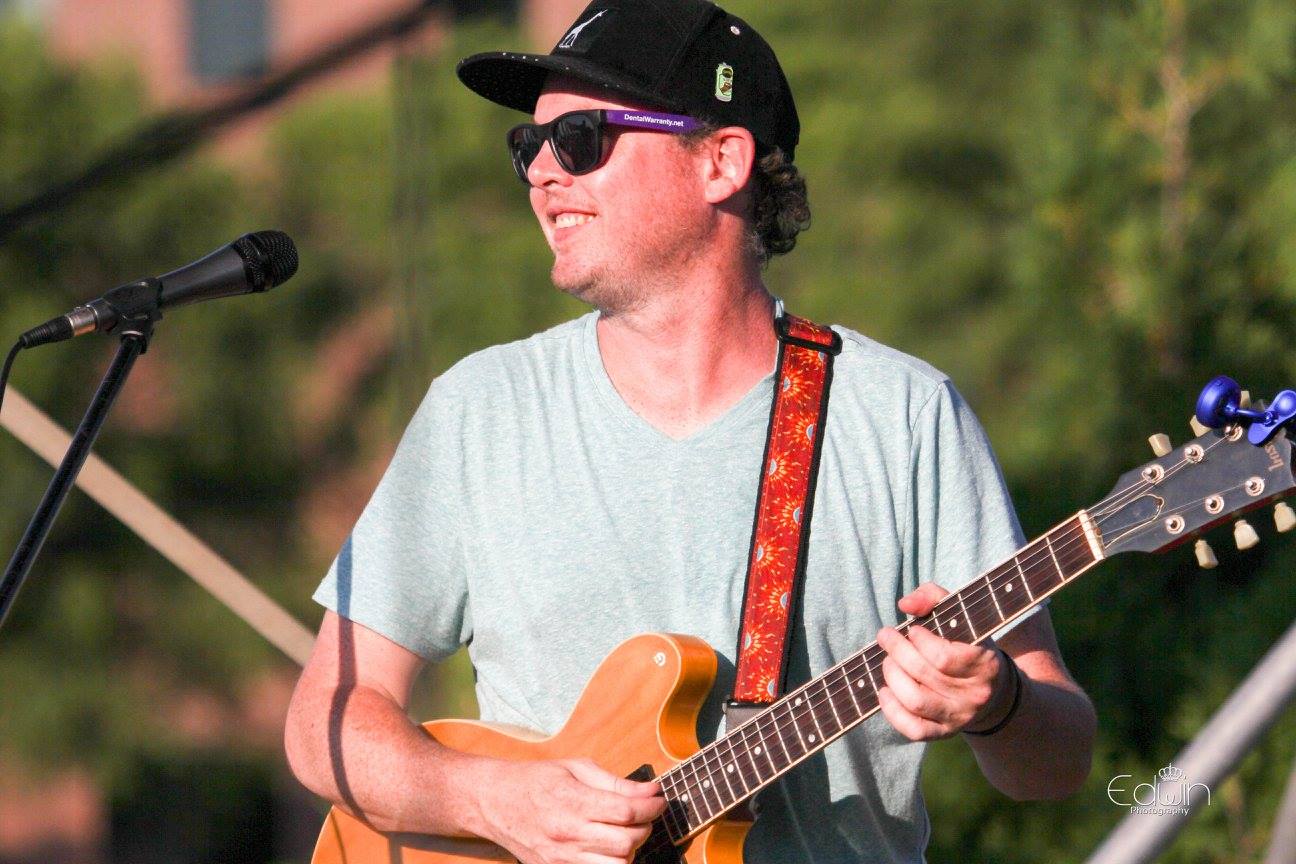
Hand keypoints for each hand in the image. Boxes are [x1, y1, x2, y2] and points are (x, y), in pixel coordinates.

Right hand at [476, 757, 665, 863]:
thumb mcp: (575, 768)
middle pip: (626, 841)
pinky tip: (609, 849)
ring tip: (625, 834)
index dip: (652, 806)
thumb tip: (650, 790)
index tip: (660, 800)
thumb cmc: (536, 780)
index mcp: (574, 802)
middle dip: (644, 828)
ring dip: (629, 851)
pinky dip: (610, 863)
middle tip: (643, 815)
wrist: (494, 802)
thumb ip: (615, 782)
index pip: (628, 811)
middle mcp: (568, 834)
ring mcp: (562, 858)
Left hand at [875, 582, 1010, 740]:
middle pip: (923, 675)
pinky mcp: (945, 732)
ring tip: (888, 661)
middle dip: (897, 651)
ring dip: (892, 677)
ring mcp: (960, 717)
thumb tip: (904, 604)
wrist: (994, 691)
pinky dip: (892, 710)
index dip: (920, 641)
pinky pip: (914, 729)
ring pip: (915, 701)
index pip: (943, 657)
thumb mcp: (961, 616)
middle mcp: (974, 694)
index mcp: (984, 663)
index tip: (912, 628)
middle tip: (886, 636)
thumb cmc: (969, 644)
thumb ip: (934, 598)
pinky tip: (884, 691)